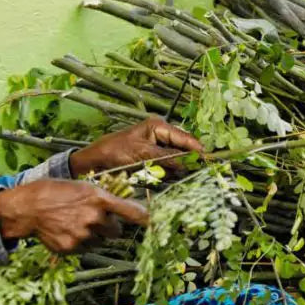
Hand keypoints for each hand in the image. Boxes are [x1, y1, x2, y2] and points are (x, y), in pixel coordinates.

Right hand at [0, 180, 147, 252]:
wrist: (28, 207)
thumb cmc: (54, 192)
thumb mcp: (82, 186)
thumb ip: (103, 199)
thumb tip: (123, 209)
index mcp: (98, 198)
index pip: (133, 212)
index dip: (145, 218)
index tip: (152, 222)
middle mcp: (93, 218)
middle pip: (117, 231)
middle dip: (110, 227)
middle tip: (94, 219)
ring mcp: (82, 235)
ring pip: (100, 241)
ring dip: (94, 235)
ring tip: (75, 223)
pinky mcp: (71, 248)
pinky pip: (85, 249)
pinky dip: (79, 243)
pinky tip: (66, 231)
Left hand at [70, 116, 203, 177]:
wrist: (95, 161)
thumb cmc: (115, 151)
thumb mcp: (143, 153)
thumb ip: (166, 157)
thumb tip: (188, 163)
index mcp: (158, 126)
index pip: (184, 137)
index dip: (197, 149)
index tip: (209, 161)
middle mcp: (160, 135)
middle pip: (182, 147)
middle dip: (190, 160)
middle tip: (201, 172)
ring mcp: (156, 147)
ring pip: (176, 158)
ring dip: (180, 168)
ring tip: (189, 176)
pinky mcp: (152, 159)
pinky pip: (167, 165)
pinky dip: (170, 172)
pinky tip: (174, 178)